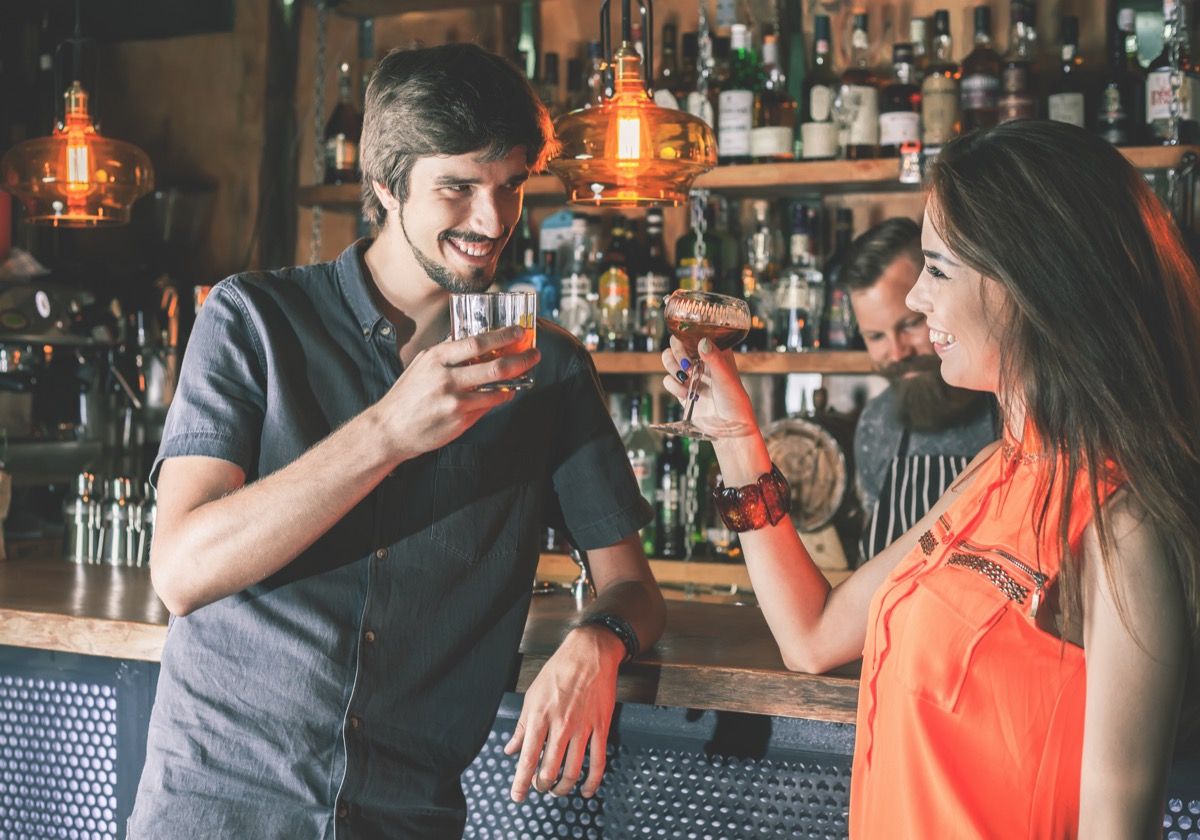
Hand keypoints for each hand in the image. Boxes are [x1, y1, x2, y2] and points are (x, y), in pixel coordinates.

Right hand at [373, 326, 539, 461]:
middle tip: (535, 354)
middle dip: (521, 359)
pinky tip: (506, 392)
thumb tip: (473, 339)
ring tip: (524, 374)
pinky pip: (488, 407)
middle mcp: (446, 378)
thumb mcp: (422, 364)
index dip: (503, 336)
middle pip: (495, 367)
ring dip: (515, 382)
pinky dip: (500, 398)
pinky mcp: (460, 421)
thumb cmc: (407, 394)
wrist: (390, 428)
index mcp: (436, 358)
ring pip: (497, 389)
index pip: (477, 342)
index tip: (519, 332)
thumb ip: (447, 352)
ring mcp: (454, 401)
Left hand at [504, 625, 622, 800]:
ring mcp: (582, 728)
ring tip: (557, 790)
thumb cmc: (559, 670)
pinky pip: (598, 761)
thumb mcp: (532, 695)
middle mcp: (560, 726)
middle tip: (538, 787)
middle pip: (549, 770)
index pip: (527, 759)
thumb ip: (522, 727)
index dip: (521, 783)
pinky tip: (586, 790)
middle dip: (541, 786)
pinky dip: (592, 781)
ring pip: (572, 770)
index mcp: (540, 717)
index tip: (517, 796)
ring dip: (563, 787)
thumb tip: (511, 748)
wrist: (589, 653)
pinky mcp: (600, 727)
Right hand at [660, 336, 757, 436]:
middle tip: (686, 365)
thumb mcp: (726, 378)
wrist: (729, 428)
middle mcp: (701, 361)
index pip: (694, 334)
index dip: (687, 337)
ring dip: (672, 368)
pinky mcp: (681, 390)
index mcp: (714, 352)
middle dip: (677, 353)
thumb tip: (702, 341)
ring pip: (669, 361)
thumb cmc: (735, 402)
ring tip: (685, 379)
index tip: (690, 349)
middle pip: (676, 344)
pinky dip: (673, 386)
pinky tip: (686, 394)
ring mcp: (690, 375)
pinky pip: (668, 380)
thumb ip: (714, 359)